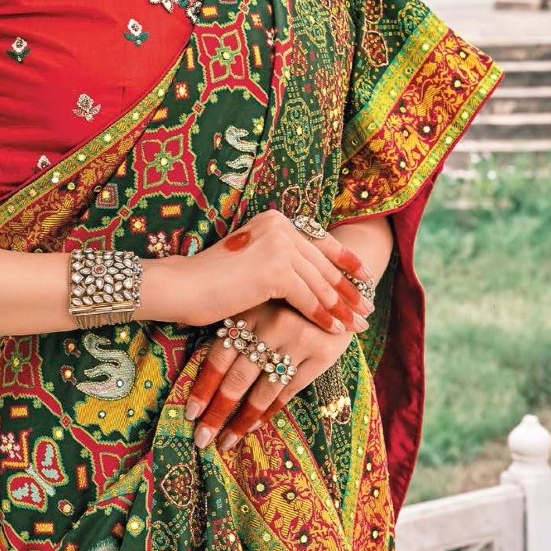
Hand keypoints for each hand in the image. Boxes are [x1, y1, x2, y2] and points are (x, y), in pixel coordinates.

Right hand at [149, 208, 373, 332]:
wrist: (182, 286)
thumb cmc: (211, 281)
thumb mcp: (252, 261)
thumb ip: (280, 260)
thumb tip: (312, 277)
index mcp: (275, 220)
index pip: (320, 241)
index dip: (346, 261)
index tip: (366, 278)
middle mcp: (280, 225)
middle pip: (324, 262)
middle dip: (349, 289)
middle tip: (368, 308)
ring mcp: (278, 245)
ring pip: (319, 282)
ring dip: (342, 307)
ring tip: (358, 325)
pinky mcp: (275, 269)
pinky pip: (308, 297)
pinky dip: (323, 316)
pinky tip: (334, 330)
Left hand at [185, 300, 360, 449]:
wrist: (338, 291)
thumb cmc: (289, 304)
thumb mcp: (260, 307)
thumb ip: (238, 330)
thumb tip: (203, 373)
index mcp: (251, 311)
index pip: (220, 354)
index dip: (203, 386)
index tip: (190, 412)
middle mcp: (273, 324)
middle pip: (238, 377)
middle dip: (217, 411)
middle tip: (201, 437)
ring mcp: (299, 339)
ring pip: (263, 390)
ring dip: (241, 420)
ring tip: (225, 441)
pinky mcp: (322, 355)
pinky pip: (288, 391)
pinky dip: (268, 412)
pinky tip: (252, 427)